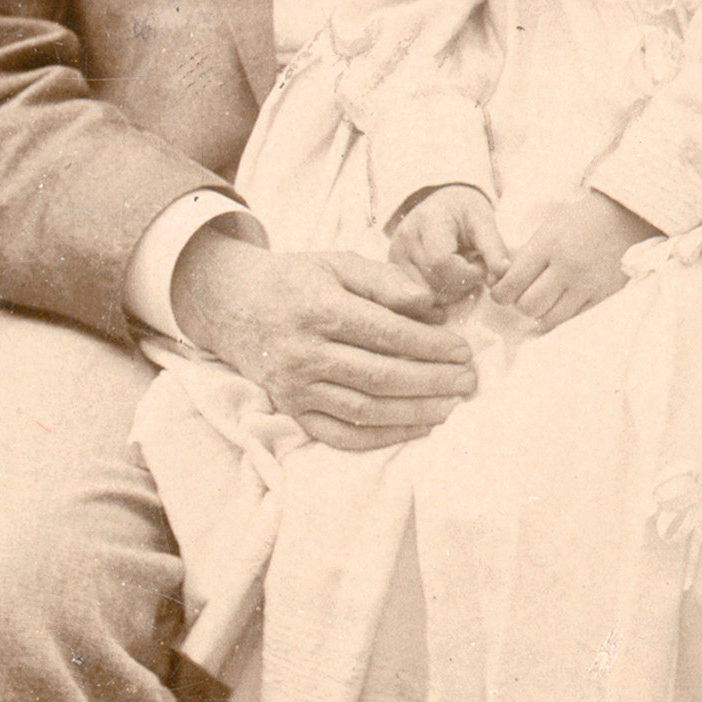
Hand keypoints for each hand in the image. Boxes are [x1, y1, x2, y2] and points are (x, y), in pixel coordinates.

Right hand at [171, 230, 477, 452]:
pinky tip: (416, 427)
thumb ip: (385, 281)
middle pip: (381, 377)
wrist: (234, 305)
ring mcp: (296, 387)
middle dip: (432, 382)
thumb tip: (430, 304)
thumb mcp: (338, 263)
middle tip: (468, 381)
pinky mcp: (292, 410)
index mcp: (319, 309)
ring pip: (365, 410)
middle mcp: (305, 353)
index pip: (387, 334)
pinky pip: (341, 435)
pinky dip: (382, 437)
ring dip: (415, 413)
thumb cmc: (296, 281)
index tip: (463, 350)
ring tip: (451, 406)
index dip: (430, 346)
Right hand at [388, 184, 509, 308]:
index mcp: (428, 220)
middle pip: (433, 283)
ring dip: (449, 294)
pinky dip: (436, 300)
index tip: (479, 264)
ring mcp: (394, 257)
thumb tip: (502, 277)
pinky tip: (446, 285)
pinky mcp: (392, 272)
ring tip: (458, 271)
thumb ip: (495, 250)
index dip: (466, 273)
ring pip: (424, 296)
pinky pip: (414, 301)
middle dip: (461, 285)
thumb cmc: (465, 212)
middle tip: (471, 267)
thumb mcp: (484, 222)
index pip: (441, 262)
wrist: (442, 205)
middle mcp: (404, 239)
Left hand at [492, 191, 656, 332]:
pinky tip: (561, 308)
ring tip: (543, 304)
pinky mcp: (604, 295)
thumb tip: (505, 283)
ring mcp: (587, 284)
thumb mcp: (549, 228)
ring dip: (541, 314)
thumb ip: (528, 255)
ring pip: (551, 318)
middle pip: (529, 305)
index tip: (500, 295)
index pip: (514, 281)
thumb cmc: (582, 220)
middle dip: (520, 304)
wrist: (626, 216)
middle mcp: (567, 267)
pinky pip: (575, 319)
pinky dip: (564, 317)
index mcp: (548, 245)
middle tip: (524, 297)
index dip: (500, 294)